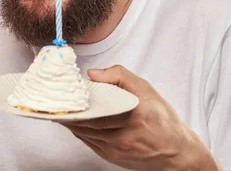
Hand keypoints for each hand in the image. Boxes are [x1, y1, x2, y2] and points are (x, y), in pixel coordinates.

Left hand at [58, 65, 220, 170]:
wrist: (176, 152)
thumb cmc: (162, 119)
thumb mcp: (146, 89)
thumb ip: (120, 76)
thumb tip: (93, 74)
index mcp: (134, 114)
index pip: (96, 108)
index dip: (75, 102)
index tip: (61, 94)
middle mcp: (124, 135)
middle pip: (86, 122)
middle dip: (68, 112)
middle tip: (54, 100)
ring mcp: (117, 149)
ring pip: (84, 133)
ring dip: (70, 121)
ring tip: (59, 108)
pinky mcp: (112, 157)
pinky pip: (88, 141)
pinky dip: (79, 130)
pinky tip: (73, 121)